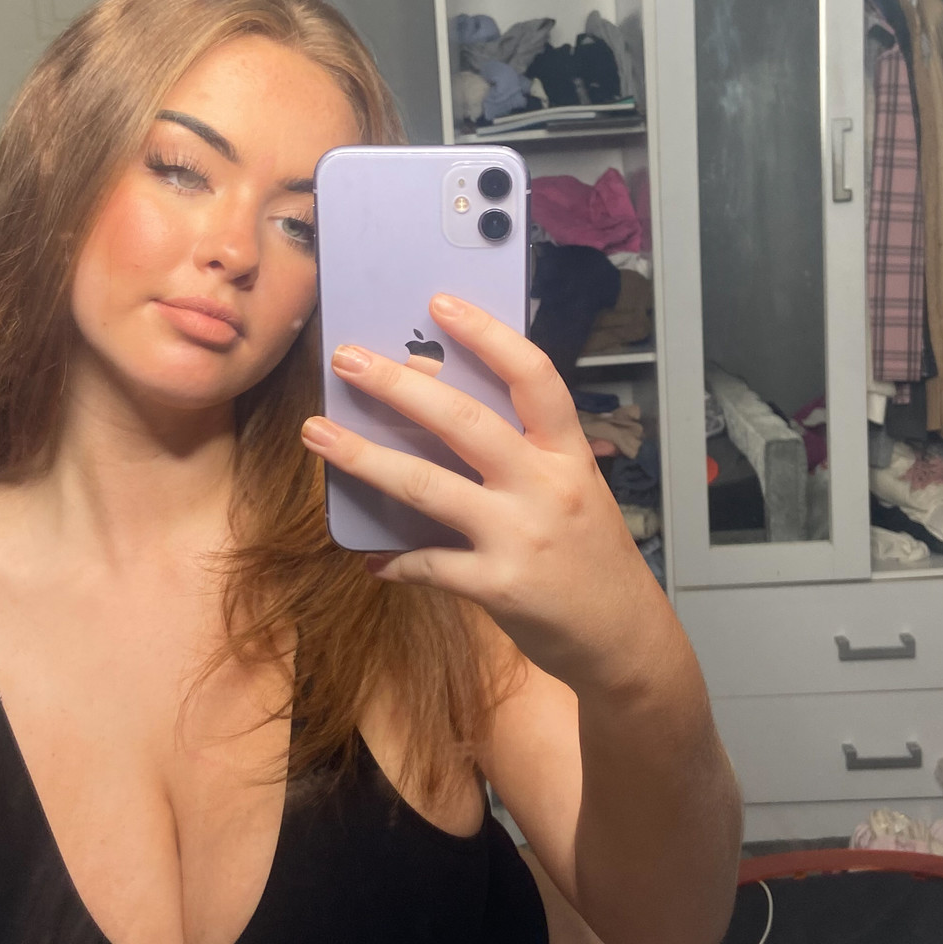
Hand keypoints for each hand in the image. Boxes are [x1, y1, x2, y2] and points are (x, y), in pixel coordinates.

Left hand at [298, 293, 675, 695]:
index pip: (533, 376)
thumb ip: (521, 454)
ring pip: (429, 486)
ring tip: (318, 433)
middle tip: (348, 360)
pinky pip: (429, 564)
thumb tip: (436, 410)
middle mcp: (547, 487)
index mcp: (568, 454)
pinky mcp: (500, 587)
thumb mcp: (573, 490)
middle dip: (399, 385)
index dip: (487, 334)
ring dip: (365, 457)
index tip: (440, 304)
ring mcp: (521, 537)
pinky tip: (369, 556)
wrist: (624, 639)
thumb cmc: (591, 557)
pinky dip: (395, 559)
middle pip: (465, 420)